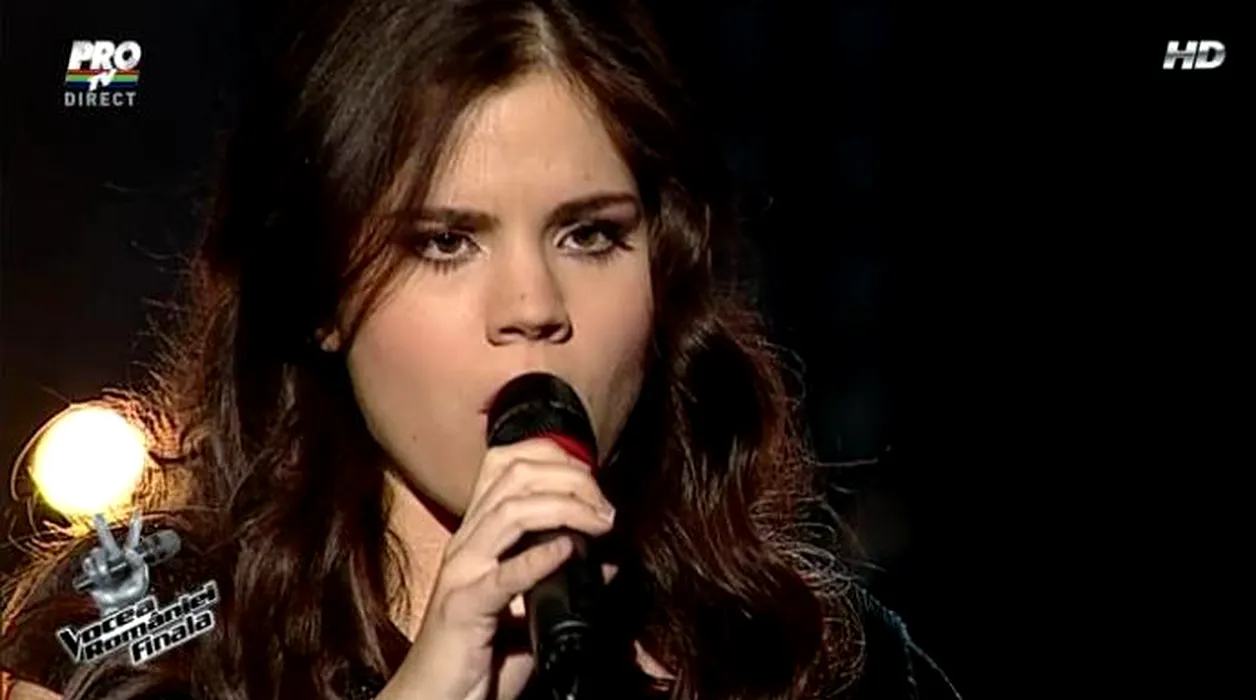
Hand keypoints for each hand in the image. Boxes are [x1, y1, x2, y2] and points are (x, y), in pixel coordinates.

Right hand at [83, 511, 149, 614]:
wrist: (117, 607)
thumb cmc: (132, 594)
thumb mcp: (141, 578)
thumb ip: (138, 563)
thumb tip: (128, 550)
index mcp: (130, 557)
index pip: (133, 538)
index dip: (135, 525)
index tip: (138, 510)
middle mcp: (115, 558)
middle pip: (107, 538)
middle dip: (101, 526)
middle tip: (98, 514)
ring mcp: (103, 564)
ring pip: (97, 553)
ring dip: (101, 564)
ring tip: (107, 575)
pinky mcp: (91, 572)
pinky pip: (88, 564)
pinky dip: (93, 570)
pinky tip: (98, 577)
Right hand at [378, 438, 616, 699]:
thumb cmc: (476, 656)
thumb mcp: (526, 611)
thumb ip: (560, 581)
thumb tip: (608, 563)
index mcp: (478, 536)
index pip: (509, 468)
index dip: (555, 459)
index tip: (596, 480)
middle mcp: (466, 544)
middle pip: (515, 479)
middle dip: (569, 480)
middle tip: (606, 506)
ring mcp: (461, 574)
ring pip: (509, 514)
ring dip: (564, 509)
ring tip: (599, 522)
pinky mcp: (462, 610)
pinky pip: (503, 576)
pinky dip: (538, 559)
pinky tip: (567, 551)